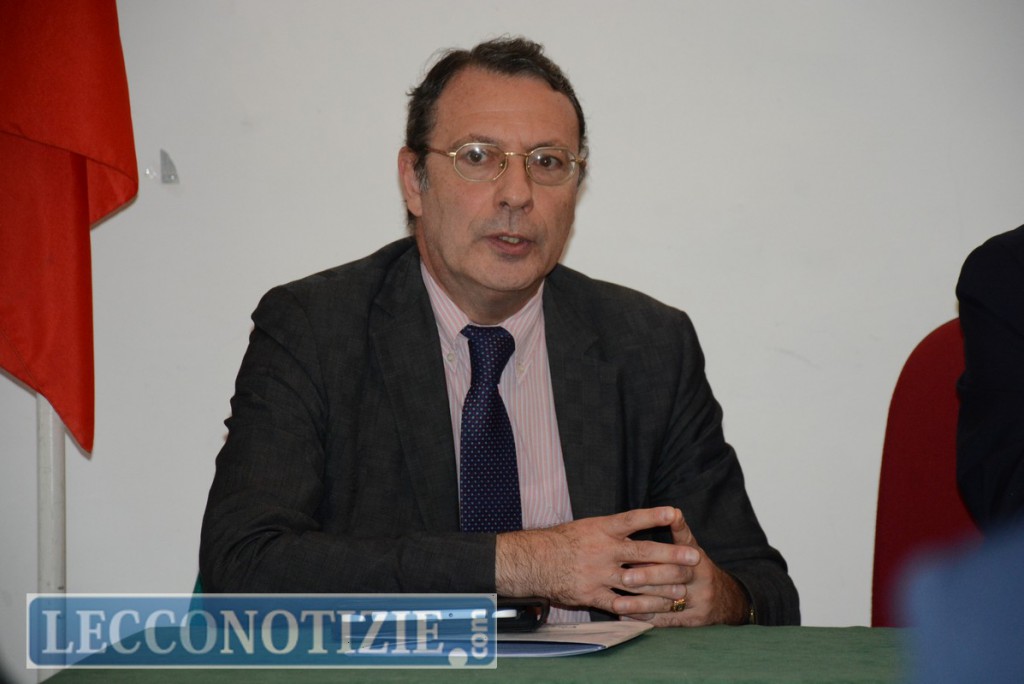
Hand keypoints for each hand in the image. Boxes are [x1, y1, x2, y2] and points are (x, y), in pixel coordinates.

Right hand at [495, 507, 696, 613]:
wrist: (534, 562)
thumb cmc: (560, 541)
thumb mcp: (585, 527)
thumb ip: (610, 529)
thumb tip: (635, 524)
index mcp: (601, 529)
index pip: (632, 520)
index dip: (653, 516)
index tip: (674, 513)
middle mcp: (603, 550)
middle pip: (643, 553)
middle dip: (671, 556)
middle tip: (693, 558)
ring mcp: (599, 574)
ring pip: (637, 582)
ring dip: (662, 587)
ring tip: (682, 591)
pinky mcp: (593, 594)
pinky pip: (620, 605)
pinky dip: (638, 610)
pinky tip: (655, 613)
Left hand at [615, 510, 749, 625]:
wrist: (725, 599)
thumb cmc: (697, 567)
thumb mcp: (693, 547)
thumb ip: (680, 531)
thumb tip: (674, 511)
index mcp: (697, 558)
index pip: (678, 552)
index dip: (658, 551)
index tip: (635, 550)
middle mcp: (701, 580)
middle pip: (674, 577)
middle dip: (648, 577)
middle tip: (624, 578)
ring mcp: (699, 603)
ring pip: (668, 603)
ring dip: (640, 604)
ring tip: (617, 604)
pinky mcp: (693, 622)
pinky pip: (666, 621)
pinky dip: (645, 618)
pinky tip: (625, 617)